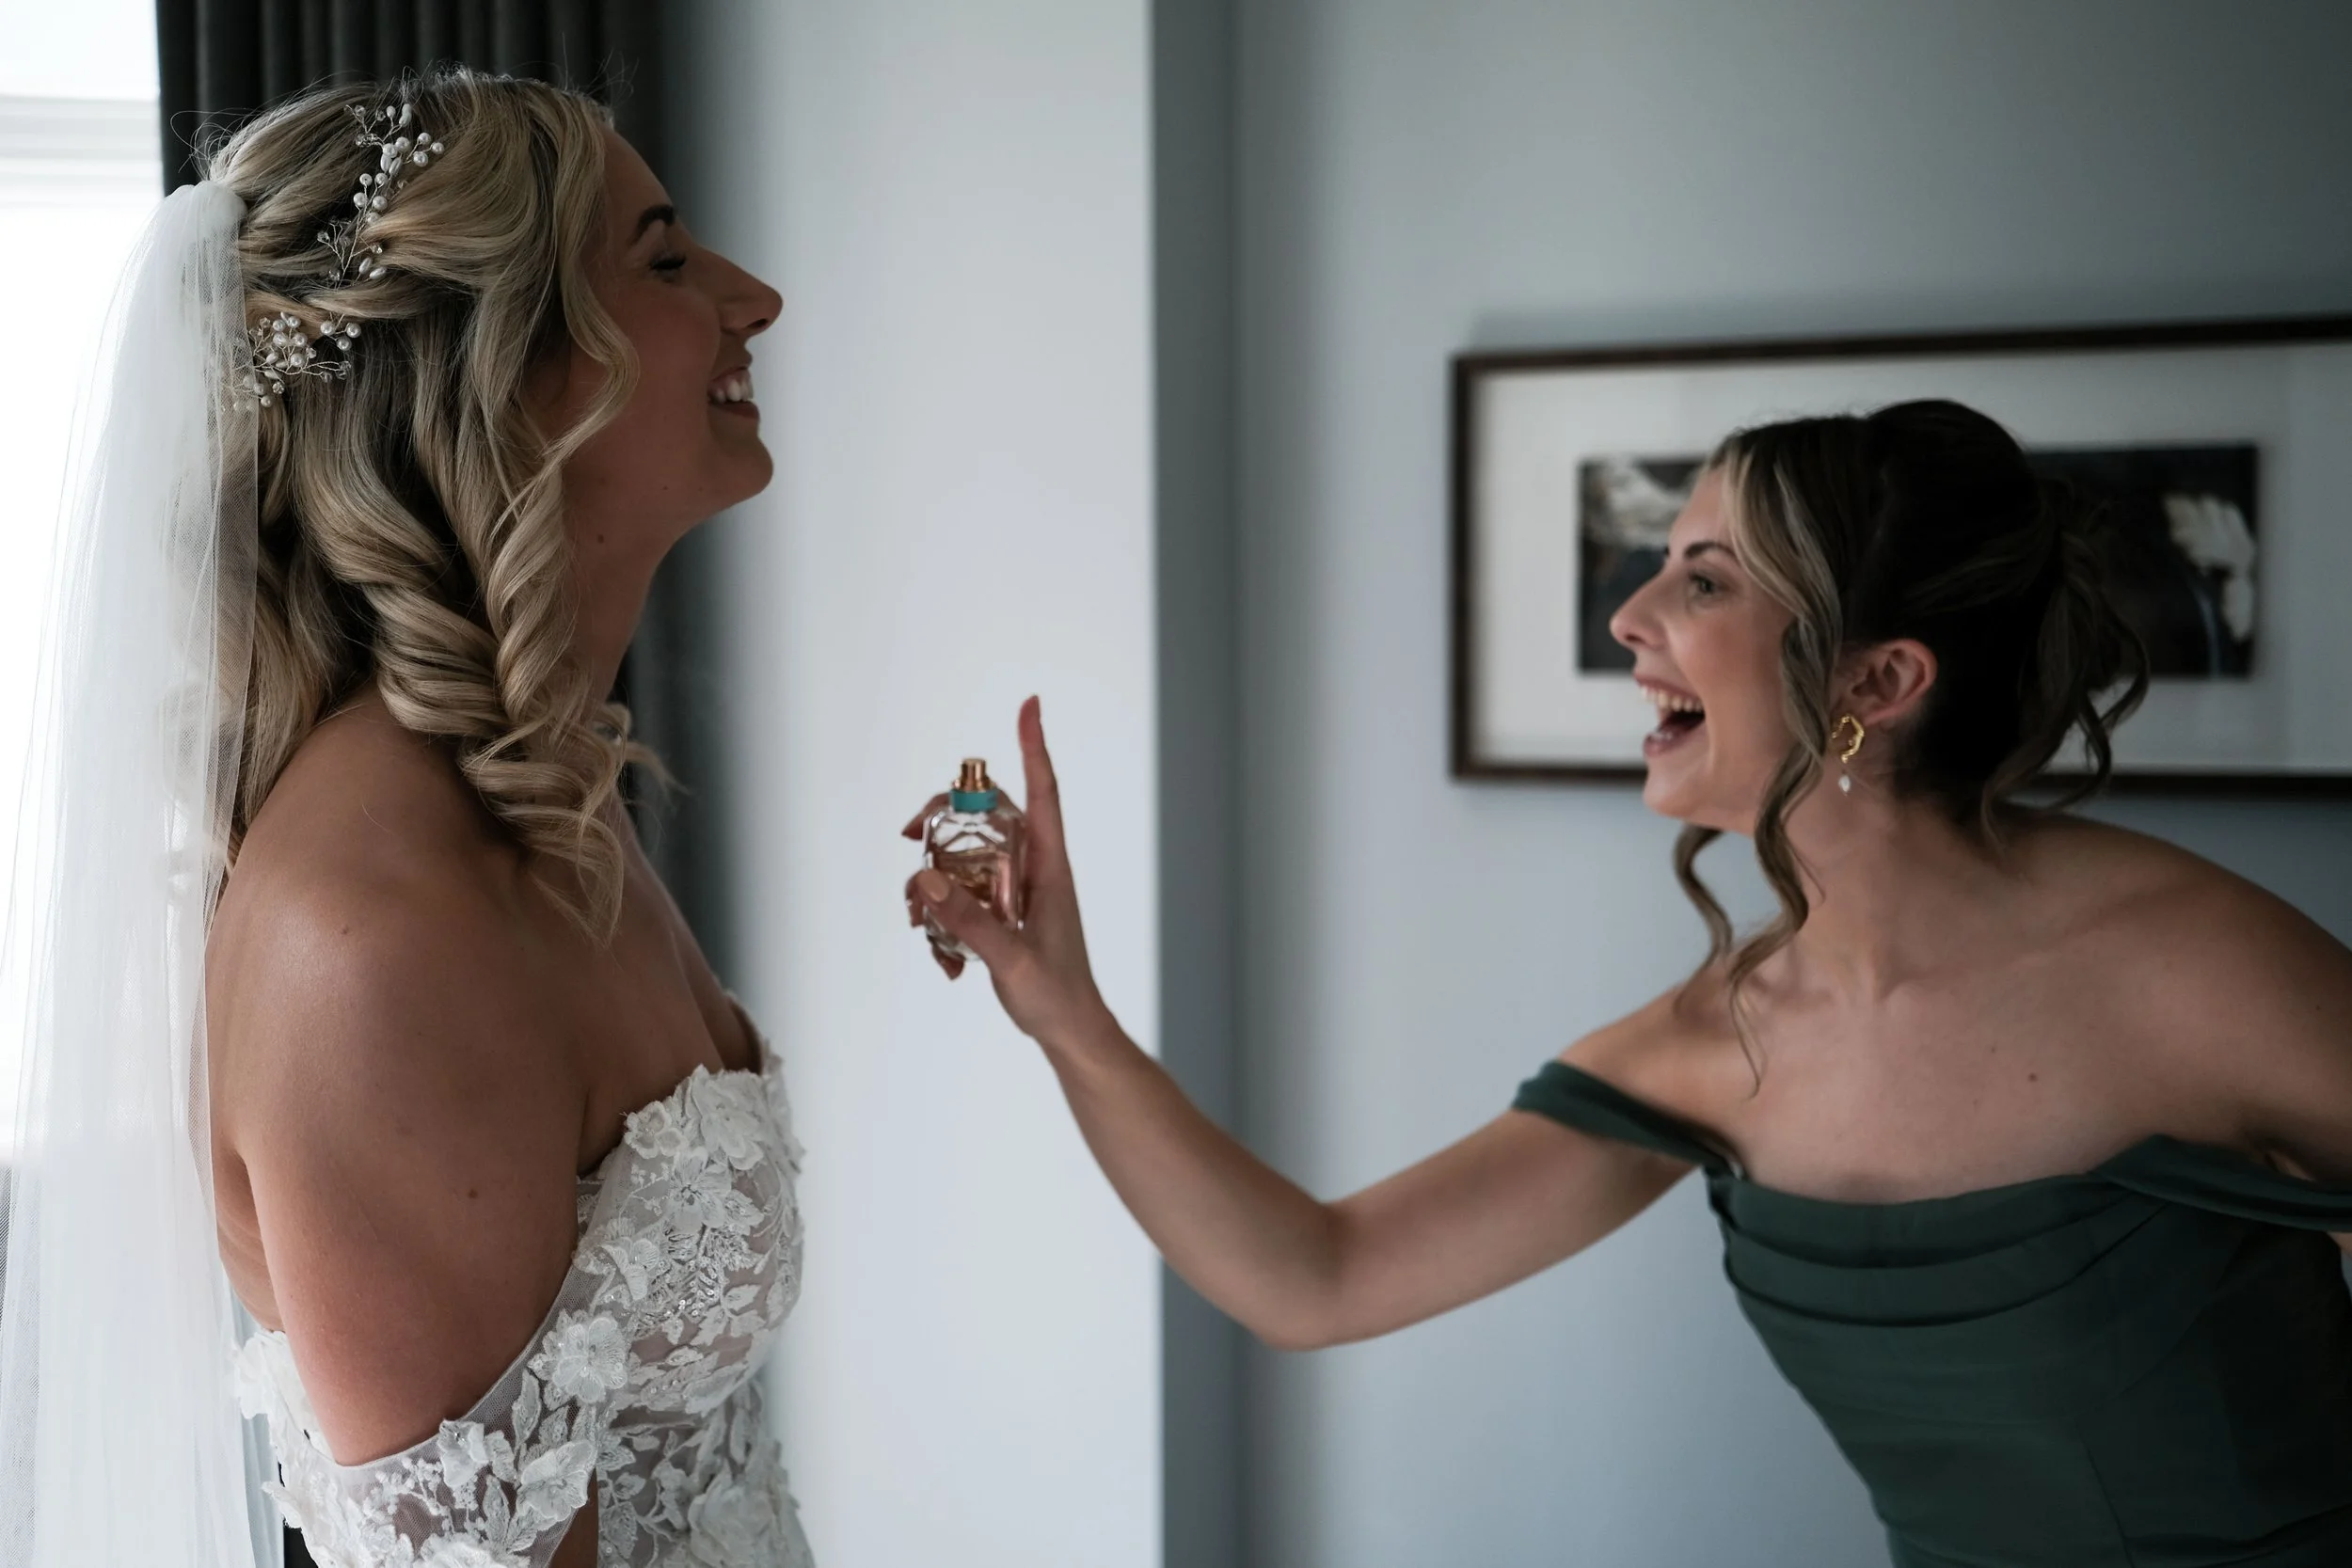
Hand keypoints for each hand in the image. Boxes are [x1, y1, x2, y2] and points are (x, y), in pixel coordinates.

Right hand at [903, 696, 1114, 1052]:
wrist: (1069, 1031)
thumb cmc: (1057, 996)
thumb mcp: (1012, 960)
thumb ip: (970, 921)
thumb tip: (927, 877)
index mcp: (1049, 868)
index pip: (1043, 794)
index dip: (1034, 748)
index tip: (1029, 706)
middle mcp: (1031, 869)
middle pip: (988, 815)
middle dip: (946, 813)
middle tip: (910, 831)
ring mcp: (1013, 891)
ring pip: (964, 855)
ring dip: (934, 879)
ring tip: (919, 922)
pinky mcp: (998, 913)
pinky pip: (959, 893)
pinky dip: (939, 914)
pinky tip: (942, 957)